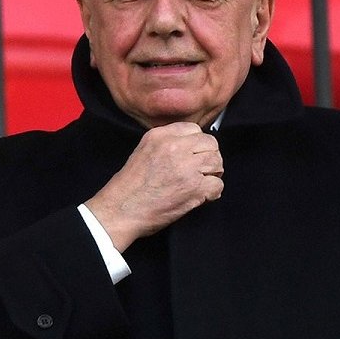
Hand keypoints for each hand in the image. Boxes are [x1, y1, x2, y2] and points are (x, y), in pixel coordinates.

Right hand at [84, 122, 222, 250]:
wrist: (121, 210)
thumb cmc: (129, 186)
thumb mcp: (143, 150)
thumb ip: (166, 144)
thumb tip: (191, 147)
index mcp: (160, 135)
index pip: (195, 129)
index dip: (198, 144)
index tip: (194, 156)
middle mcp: (175, 147)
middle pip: (210, 144)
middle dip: (210, 158)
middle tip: (202, 171)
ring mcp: (186, 167)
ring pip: (217, 162)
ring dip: (213, 174)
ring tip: (202, 184)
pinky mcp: (194, 188)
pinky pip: (218, 185)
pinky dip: (213, 192)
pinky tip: (202, 197)